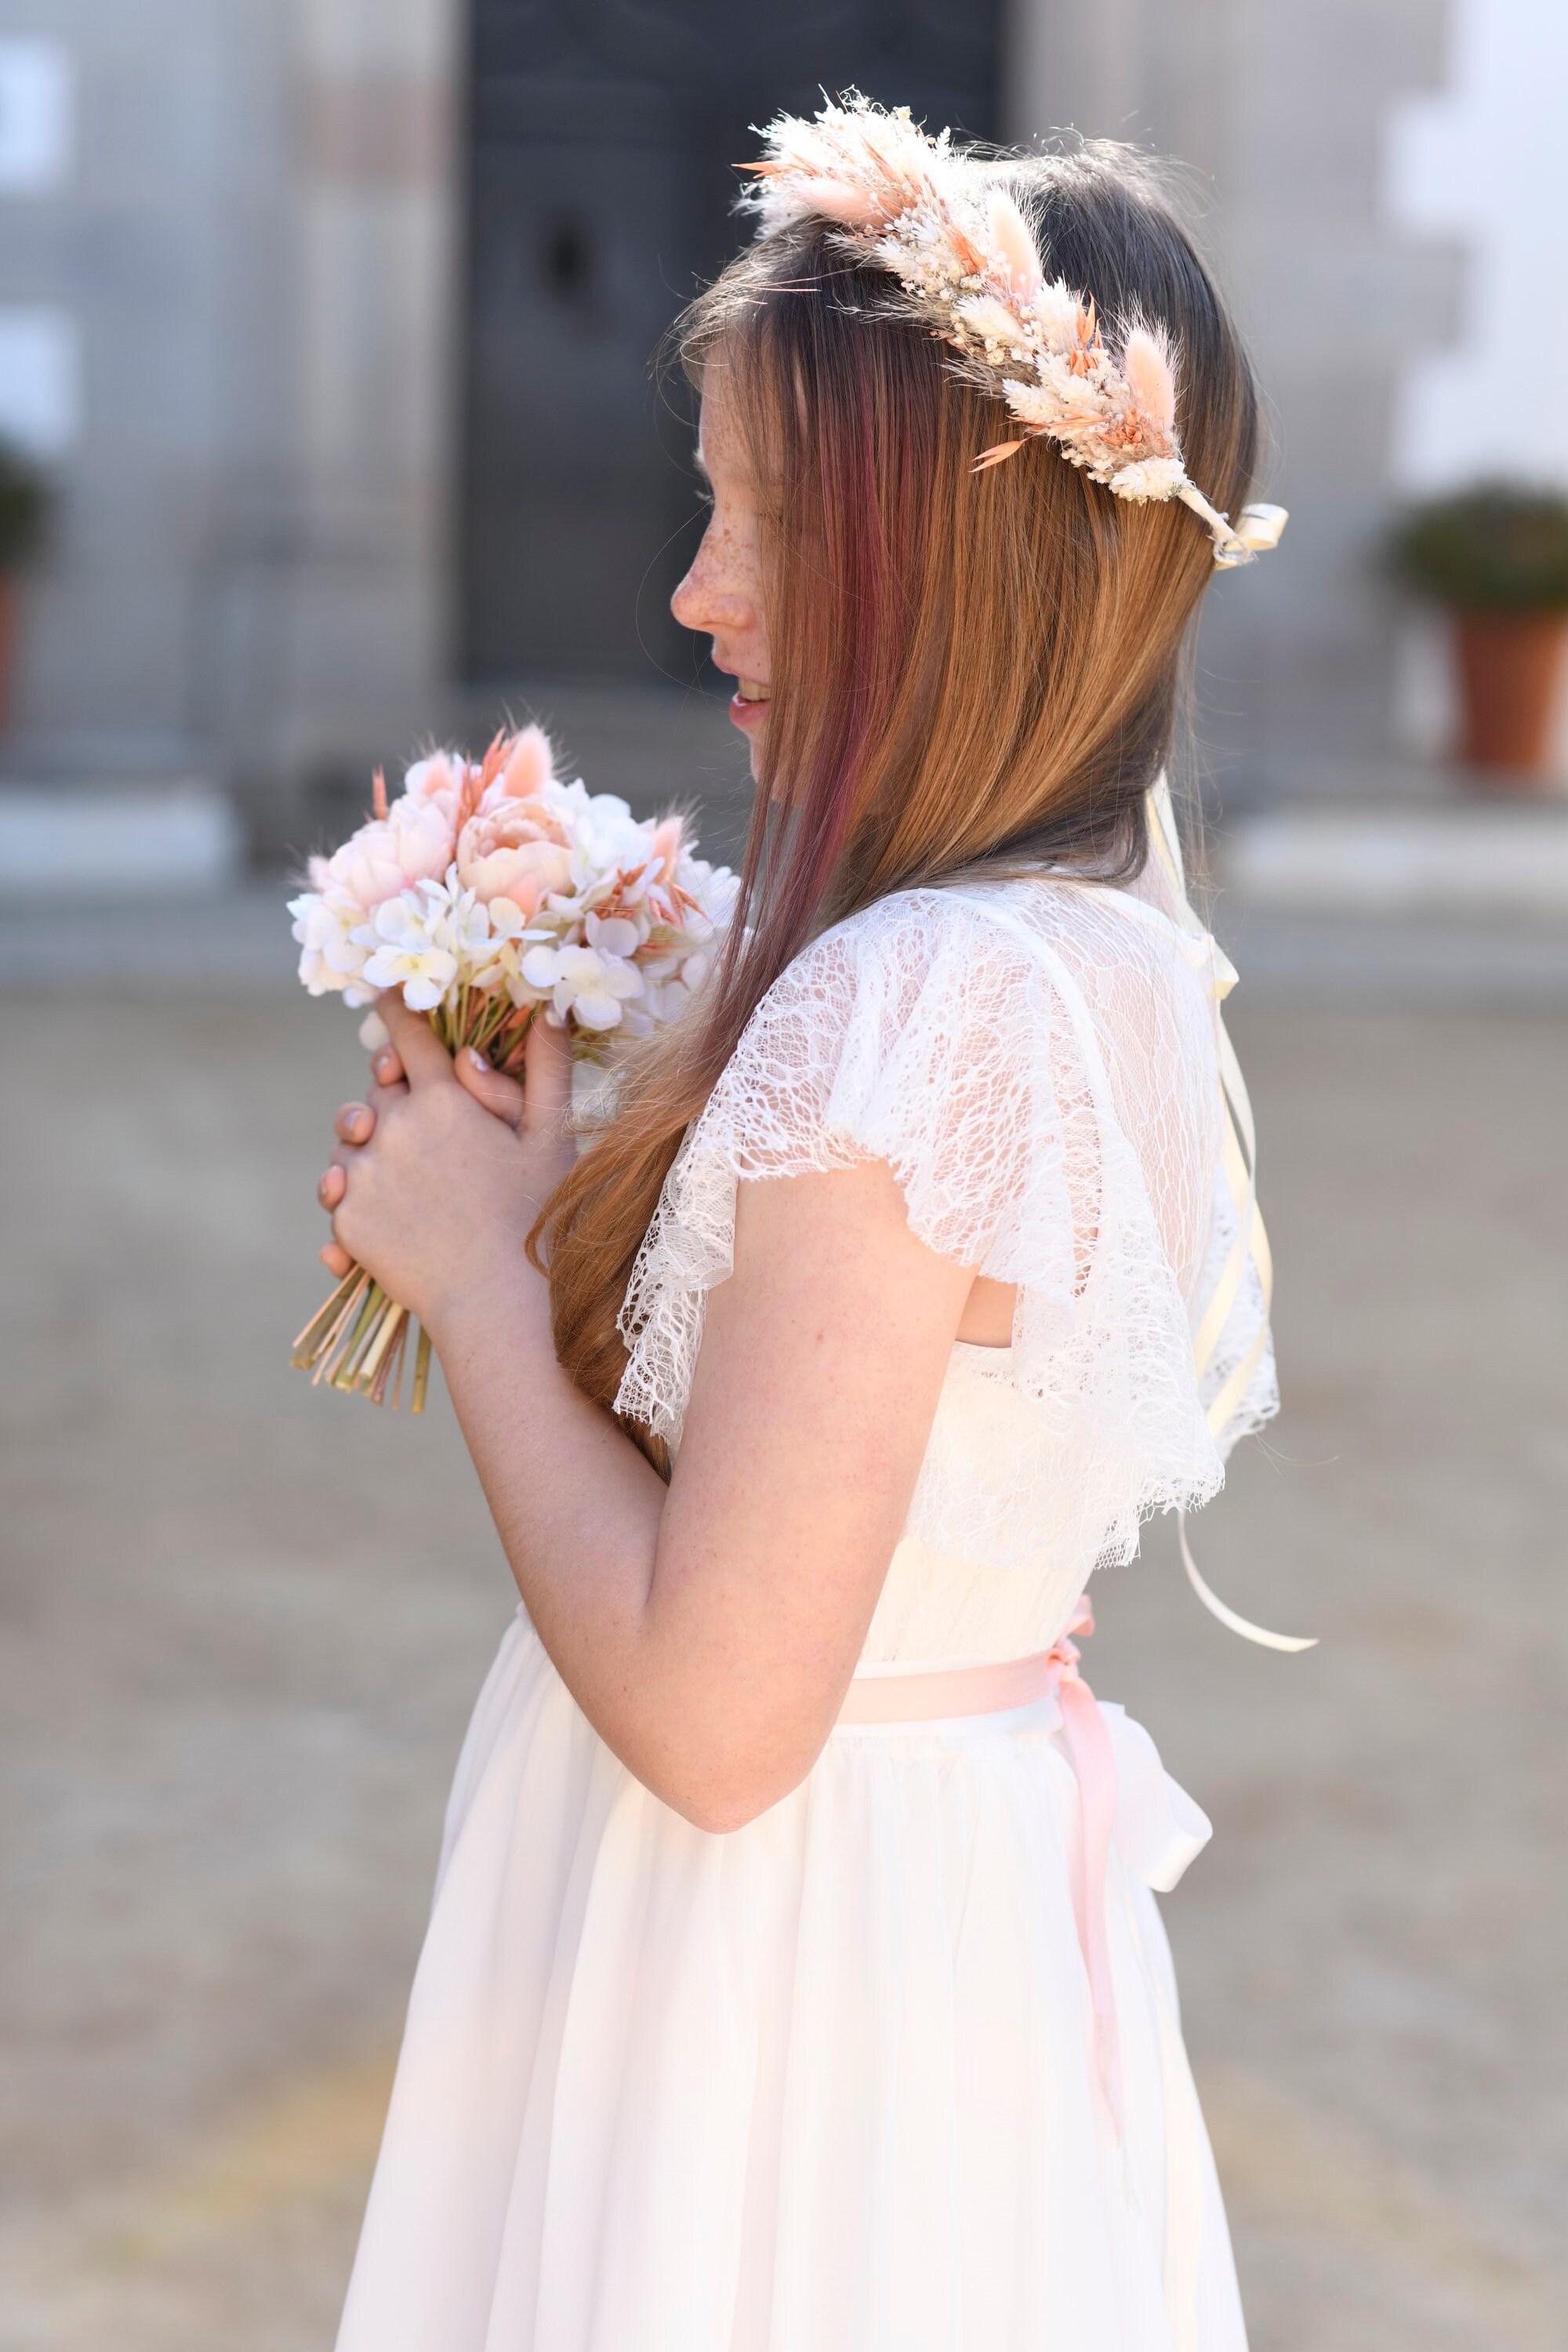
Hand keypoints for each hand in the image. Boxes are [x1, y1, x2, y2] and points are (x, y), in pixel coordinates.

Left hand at [315, 994, 574, 1340]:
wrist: (499, 1305)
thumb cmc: (538, 1219)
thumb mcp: (551, 1139)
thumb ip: (545, 1069)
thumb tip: (548, 1007)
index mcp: (442, 1099)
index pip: (407, 1035)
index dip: (395, 1009)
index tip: (383, 992)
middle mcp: (393, 1128)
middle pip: (375, 1094)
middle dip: (392, 1101)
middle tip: (423, 1128)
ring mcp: (363, 1175)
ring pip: (350, 1145)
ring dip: (370, 1154)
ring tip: (408, 1184)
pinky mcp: (346, 1219)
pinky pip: (340, 1194)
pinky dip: (357, 1201)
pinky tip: (388, 1219)